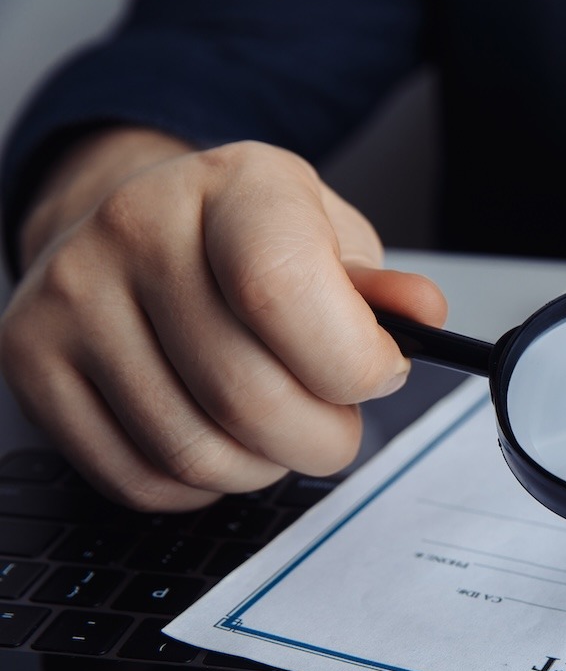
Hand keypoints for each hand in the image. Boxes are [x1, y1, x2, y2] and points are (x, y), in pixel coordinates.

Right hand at [0, 128, 445, 510]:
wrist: (137, 223)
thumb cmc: (247, 239)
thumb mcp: (330, 237)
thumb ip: (380, 289)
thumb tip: (422, 316)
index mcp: (235, 186)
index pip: (283, 291)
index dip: (351, 364)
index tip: (380, 375)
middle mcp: (137, 228)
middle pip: (247, 396)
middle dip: (323, 438)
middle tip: (337, 425)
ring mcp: (71, 297)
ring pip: (196, 453)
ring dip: (265, 468)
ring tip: (279, 430)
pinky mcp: (32, 361)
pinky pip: (140, 478)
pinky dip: (203, 485)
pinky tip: (221, 439)